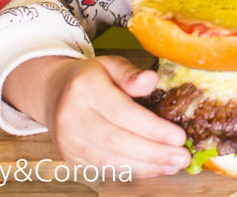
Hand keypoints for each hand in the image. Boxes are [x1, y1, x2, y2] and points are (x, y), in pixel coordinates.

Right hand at [3, 55, 190, 177]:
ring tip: (173, 164)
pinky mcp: (71, 157)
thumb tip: (152, 80)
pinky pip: (105, 169)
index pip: (121, 112)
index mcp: (83, 88)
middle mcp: (71, 116)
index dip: (151, 128)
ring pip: (110, 161)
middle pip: (116, 141)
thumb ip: (131, 73)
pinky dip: (133, 171)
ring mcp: (68, 141)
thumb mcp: (111, 64)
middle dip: (153, 152)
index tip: (178, 136)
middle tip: (182, 156)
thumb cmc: (91, 77)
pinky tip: (155, 168)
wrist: (54, 92)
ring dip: (146, 167)